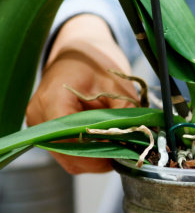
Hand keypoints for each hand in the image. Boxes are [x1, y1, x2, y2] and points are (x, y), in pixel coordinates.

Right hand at [26, 15, 137, 173]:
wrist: (77, 55)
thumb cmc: (96, 66)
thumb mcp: (118, 88)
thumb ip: (126, 116)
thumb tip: (137, 144)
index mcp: (53, 99)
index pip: (71, 138)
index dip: (98, 150)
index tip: (122, 151)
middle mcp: (38, 116)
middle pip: (69, 153)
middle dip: (99, 158)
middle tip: (124, 152)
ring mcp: (38, 126)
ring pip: (67, 157)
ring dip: (93, 157)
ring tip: (115, 145)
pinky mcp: (44, 132)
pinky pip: (66, 152)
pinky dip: (86, 152)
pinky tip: (103, 143)